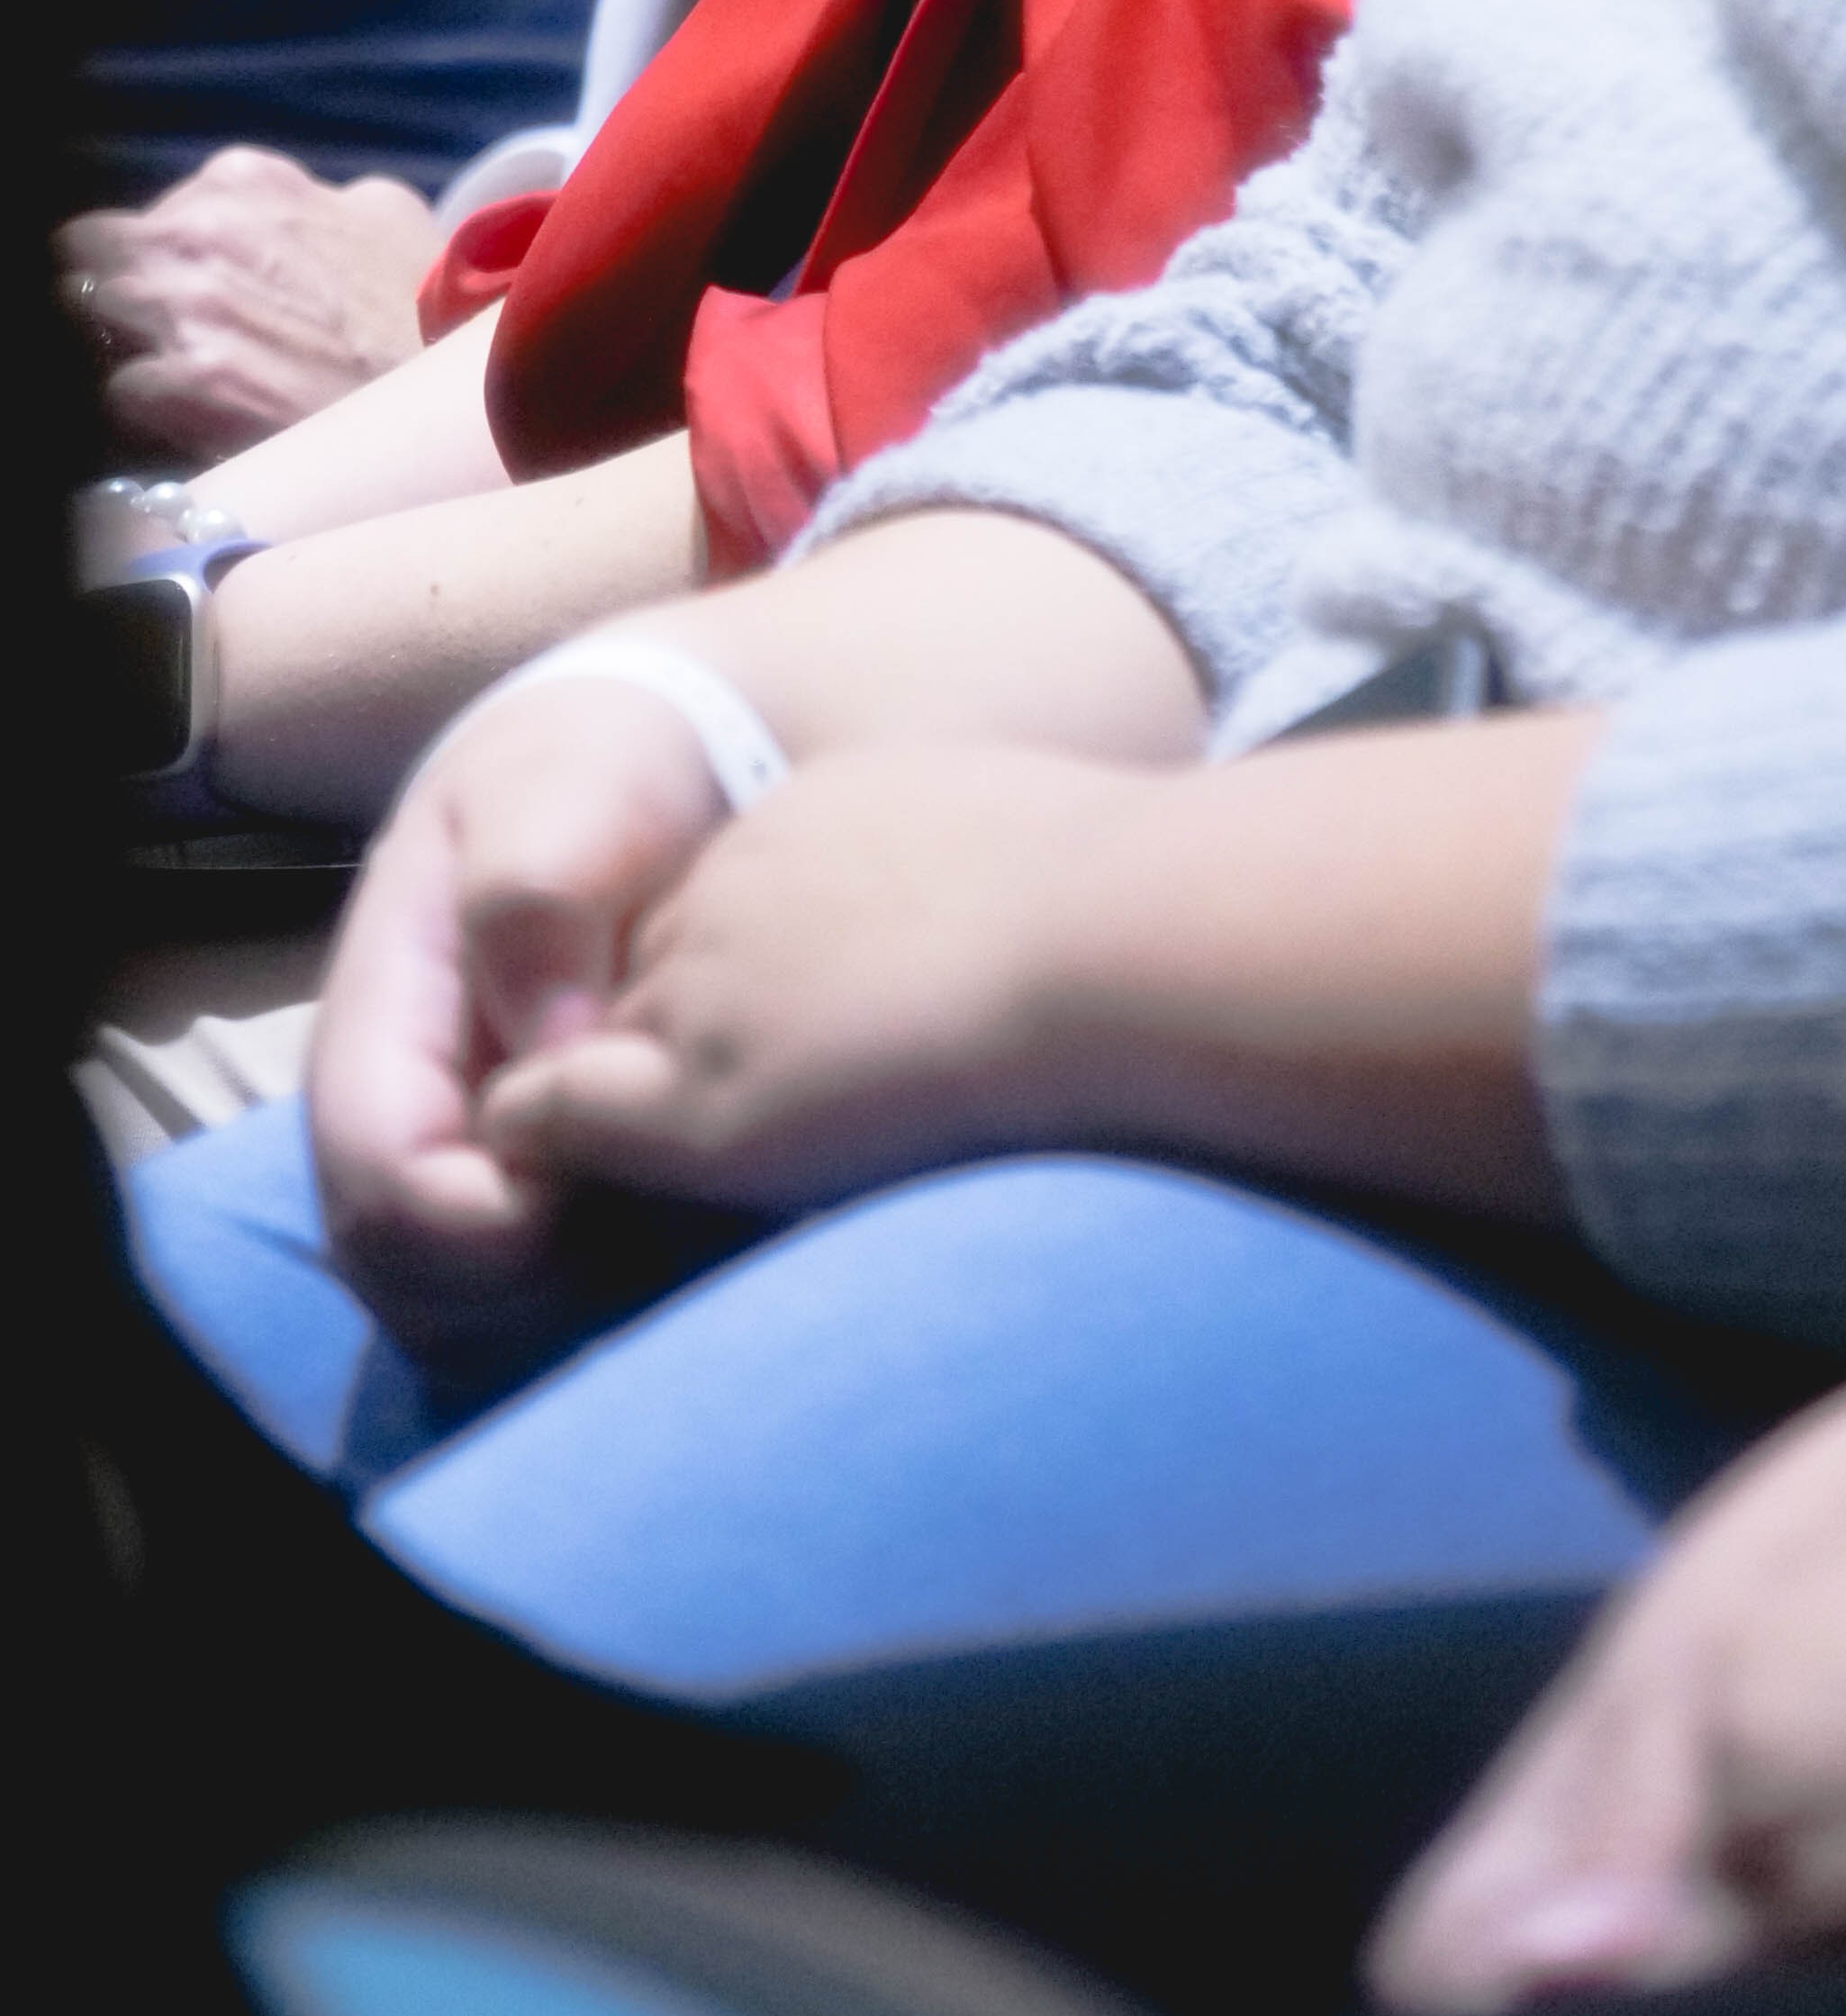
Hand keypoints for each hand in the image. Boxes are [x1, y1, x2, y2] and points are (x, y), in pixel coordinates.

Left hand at [60, 149, 433, 457]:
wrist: (456, 386)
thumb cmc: (425, 300)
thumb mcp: (386, 212)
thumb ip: (318, 197)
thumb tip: (288, 211)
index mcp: (242, 183)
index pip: (141, 218)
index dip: (158, 263)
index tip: (183, 295)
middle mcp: (202, 231)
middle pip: (97, 261)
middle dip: (126, 300)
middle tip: (174, 339)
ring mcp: (188, 305)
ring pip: (98, 320)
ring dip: (135, 348)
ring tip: (189, 377)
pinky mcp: (188, 380)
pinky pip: (125, 389)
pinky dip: (155, 406)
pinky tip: (202, 415)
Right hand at [310, 680, 725, 1345]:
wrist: (663, 770)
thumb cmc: (611, 776)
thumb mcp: (570, 785)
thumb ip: (538, 890)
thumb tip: (550, 1045)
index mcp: (383, 1011)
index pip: (383, 1176)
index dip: (483, 1214)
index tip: (596, 1174)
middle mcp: (397, 1107)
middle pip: (406, 1276)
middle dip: (523, 1283)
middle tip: (653, 1218)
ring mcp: (452, 1160)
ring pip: (457, 1316)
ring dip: (563, 1305)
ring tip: (676, 1223)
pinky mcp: (519, 1195)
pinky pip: (520, 1313)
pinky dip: (595, 1302)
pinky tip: (683, 1234)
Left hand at [473, 743, 1160, 1211]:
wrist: (1117, 937)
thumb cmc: (1129, 907)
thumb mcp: (1031, 842)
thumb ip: (977, 886)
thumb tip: (1033, 941)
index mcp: (819, 812)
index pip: (735, 906)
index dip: (754, 987)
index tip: (809, 1049)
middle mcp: (735, 881)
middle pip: (656, 972)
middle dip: (680, 1044)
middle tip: (739, 1134)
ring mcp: (704, 987)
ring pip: (598, 1048)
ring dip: (621, 1109)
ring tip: (643, 1192)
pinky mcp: (694, 1101)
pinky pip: (549, 1118)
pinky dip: (545, 1151)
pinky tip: (571, 1203)